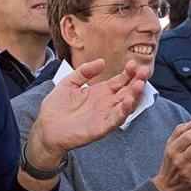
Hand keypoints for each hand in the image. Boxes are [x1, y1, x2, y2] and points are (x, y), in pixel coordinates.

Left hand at [28, 59, 148, 163]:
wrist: (45, 128)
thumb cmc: (56, 107)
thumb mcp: (69, 83)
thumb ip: (84, 72)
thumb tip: (102, 61)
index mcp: (100, 92)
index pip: (120, 81)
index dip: (128, 73)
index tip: (132, 63)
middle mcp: (106, 104)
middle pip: (127, 92)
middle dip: (137, 81)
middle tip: (145, 70)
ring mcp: (104, 116)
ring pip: (126, 106)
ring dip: (135, 95)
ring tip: (140, 84)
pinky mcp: (100, 128)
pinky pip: (115, 120)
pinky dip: (123, 111)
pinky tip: (129, 101)